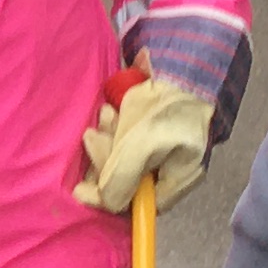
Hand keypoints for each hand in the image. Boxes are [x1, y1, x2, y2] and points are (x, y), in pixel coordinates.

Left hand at [76, 76, 216, 213]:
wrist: (185, 63)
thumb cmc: (168, 107)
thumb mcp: (141, 146)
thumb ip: (120, 178)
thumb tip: (101, 202)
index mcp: (178, 180)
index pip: (138, 204)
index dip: (108, 198)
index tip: (82, 187)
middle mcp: (169, 168)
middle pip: (125, 180)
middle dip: (105, 160)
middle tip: (93, 136)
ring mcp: (160, 147)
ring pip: (121, 156)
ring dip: (107, 138)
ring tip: (106, 115)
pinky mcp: (149, 128)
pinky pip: (123, 136)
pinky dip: (114, 126)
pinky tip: (110, 111)